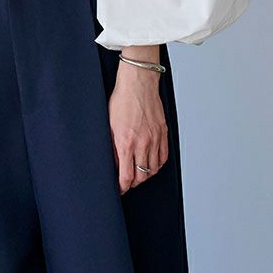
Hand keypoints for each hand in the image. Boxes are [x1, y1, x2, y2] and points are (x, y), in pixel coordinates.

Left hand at [108, 65, 168, 194]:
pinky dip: (157, 165)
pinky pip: (163, 157)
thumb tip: (112, 162)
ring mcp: (154, 139)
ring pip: (153, 170)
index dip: (122, 187)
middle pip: (141, 176)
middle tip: (128, 182)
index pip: (126, 176)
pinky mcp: (163, 133)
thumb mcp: (109, 124)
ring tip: (138, 174)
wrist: (138, 83)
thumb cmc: (122, 100)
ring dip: (145, 175)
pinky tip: (151, 164)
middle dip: (133, 183)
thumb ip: (111, 146)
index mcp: (125, 142)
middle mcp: (142, 144)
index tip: (119, 189)